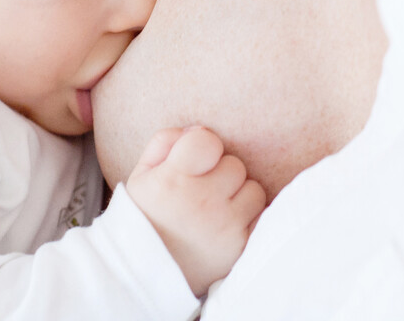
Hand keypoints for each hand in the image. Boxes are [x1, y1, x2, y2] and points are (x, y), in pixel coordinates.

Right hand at [126, 126, 266, 295]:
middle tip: (203, 189)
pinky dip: (250, 218)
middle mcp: (202, 201)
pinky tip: (230, 223)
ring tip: (218, 207)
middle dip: (220, 172)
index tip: (194, 160)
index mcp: (173, 179)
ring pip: (253, 188)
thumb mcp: (141, 174)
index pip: (206, 139)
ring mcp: (224, 226)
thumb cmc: (145, 217)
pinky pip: (262, 217)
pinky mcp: (240, 248)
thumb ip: (165, 141)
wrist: (144, 276)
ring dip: (238, 195)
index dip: (202, 145)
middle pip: (234, 164)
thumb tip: (198, 129)